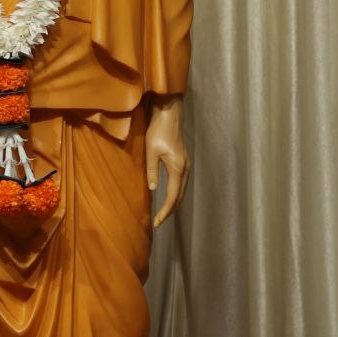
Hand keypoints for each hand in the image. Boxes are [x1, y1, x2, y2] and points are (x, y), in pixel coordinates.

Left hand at [146, 95, 189, 228]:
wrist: (170, 114)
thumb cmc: (158, 130)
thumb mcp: (151, 151)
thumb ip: (152, 171)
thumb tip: (153, 190)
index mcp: (178, 169)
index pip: (173, 197)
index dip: (165, 211)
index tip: (157, 222)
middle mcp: (185, 169)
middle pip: (180, 196)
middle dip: (170, 210)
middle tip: (159, 221)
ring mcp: (186, 164)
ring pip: (182, 190)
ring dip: (174, 202)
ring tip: (163, 212)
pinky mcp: (184, 160)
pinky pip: (182, 182)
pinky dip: (176, 192)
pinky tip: (169, 194)